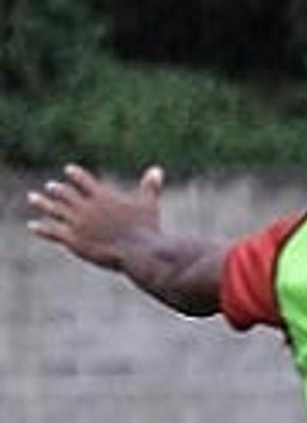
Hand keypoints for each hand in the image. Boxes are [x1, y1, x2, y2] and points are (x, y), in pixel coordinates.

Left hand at [26, 164, 165, 271]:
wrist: (140, 252)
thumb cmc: (147, 229)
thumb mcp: (149, 205)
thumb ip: (149, 187)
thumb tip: (157, 170)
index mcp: (101, 196)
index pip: (82, 179)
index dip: (75, 174)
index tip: (69, 170)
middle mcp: (85, 206)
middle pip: (65, 193)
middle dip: (58, 190)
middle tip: (51, 187)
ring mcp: (77, 223)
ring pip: (54, 209)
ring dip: (43, 203)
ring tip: (33, 198)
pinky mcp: (73, 240)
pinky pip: (53, 231)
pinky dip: (42, 228)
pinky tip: (33, 226)